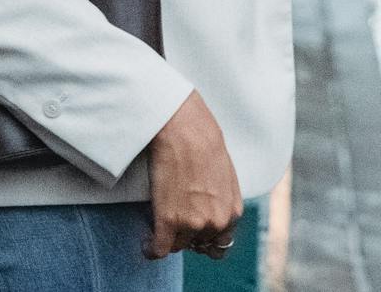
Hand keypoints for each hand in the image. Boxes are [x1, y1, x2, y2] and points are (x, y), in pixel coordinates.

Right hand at [143, 90, 242, 260]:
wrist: (184, 130)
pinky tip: (147, 244)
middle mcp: (214, 223)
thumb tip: (214, 214)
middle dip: (187, 235)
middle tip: (176, 218)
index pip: (219, 244)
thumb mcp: (227, 176)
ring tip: (161, 221)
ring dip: (169, 237)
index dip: (205, 238)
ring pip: (176, 246)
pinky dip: (150, 249)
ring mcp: (191, 224)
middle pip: (197, 245)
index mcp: (232, 213)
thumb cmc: (205, 144)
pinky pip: (158, 250)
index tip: (194, 231)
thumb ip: (224, 201)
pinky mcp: (167, 221)